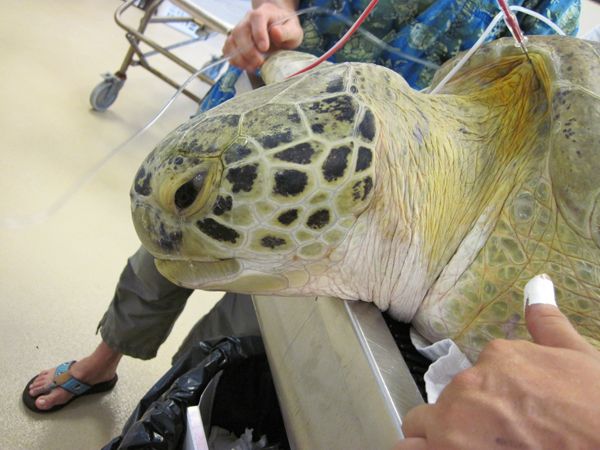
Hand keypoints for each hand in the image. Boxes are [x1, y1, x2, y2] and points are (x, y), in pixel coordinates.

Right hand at [223, 1, 302, 71]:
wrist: (276, 28)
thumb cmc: (285, 29)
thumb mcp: (294, 30)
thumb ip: (287, 32)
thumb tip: (275, 33)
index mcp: (264, 13)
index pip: (257, 18)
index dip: (258, 33)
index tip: (264, 48)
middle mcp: (248, 20)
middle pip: (240, 32)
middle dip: (249, 51)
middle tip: (260, 62)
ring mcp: (239, 30)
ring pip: (231, 42)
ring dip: (240, 58)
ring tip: (253, 67)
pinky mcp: (234, 41)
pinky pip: (228, 50)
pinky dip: (235, 60)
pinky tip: (246, 66)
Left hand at [396, 276, 599, 449]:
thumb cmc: (597, 408)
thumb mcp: (579, 357)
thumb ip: (548, 324)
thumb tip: (537, 289)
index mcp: (496, 358)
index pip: (478, 374)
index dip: (494, 396)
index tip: (511, 411)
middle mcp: (468, 388)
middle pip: (446, 400)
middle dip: (462, 416)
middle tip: (491, 435)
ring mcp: (453, 426)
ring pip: (419, 427)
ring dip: (433, 435)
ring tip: (461, 445)